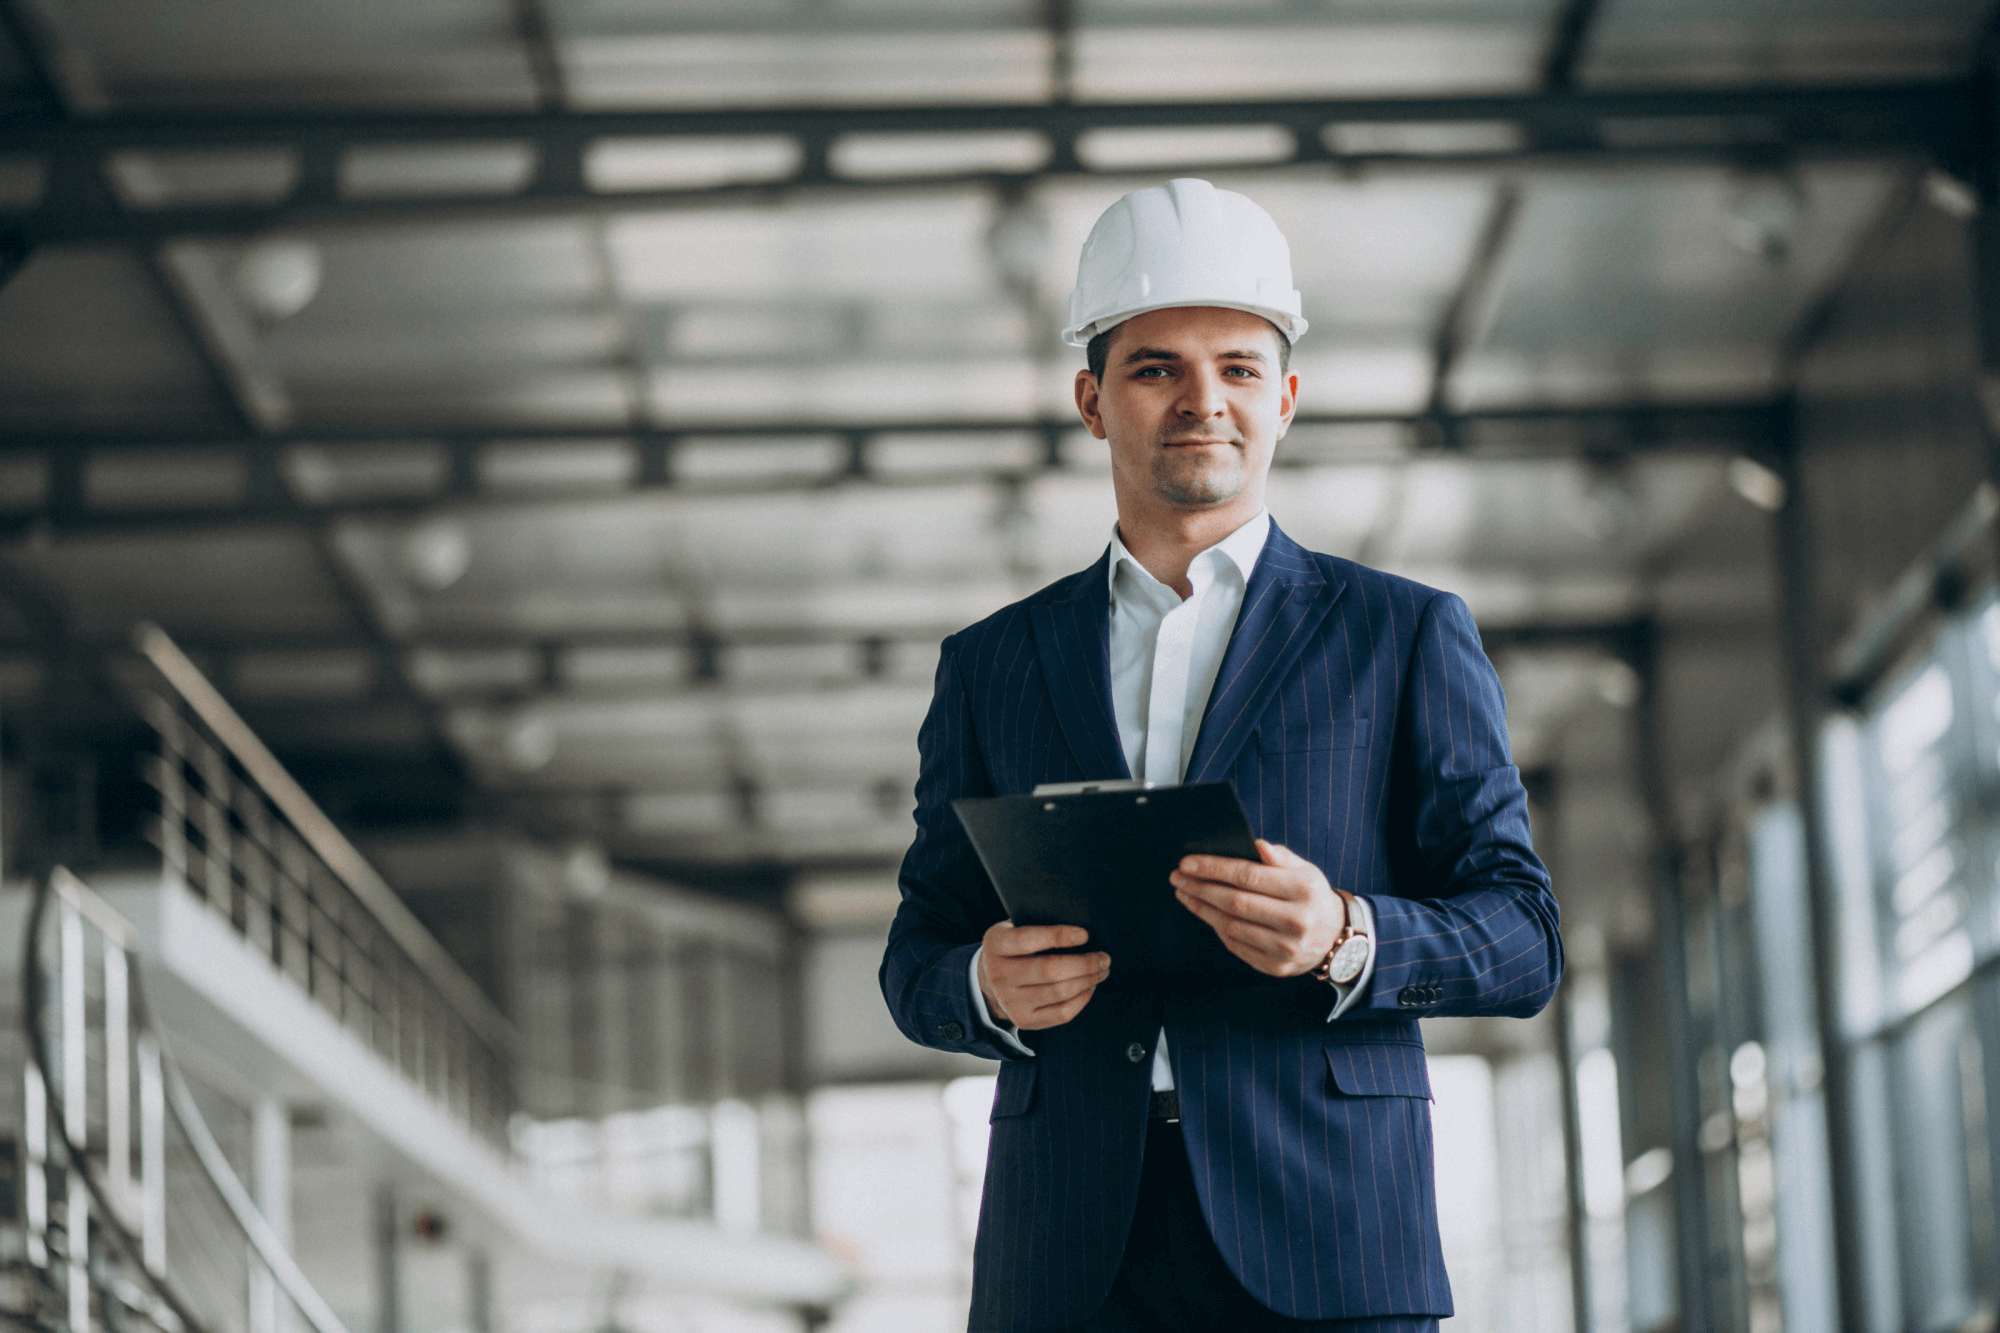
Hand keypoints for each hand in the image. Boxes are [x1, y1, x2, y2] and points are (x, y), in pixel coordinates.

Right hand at [978, 922, 1110, 1030]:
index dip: (1058, 936)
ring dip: (1088, 980)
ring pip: (1060, 992)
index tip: (1085, 934)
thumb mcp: (1014, 928)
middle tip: (1104, 957)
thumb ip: (1038, 925)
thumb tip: (1081, 932)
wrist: (991, 979)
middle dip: (1085, 963)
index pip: (1026, 940)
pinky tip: (1089, 987)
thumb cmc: (1014, 947)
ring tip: (1101, 970)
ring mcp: (1010, 1001)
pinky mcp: (1024, 1020)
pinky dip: (1083, 999)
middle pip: (1049, 970)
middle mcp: (999, 975)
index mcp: (995, 945)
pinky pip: (1062, 1013)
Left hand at [1171, 839, 1343, 977]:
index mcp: (1304, 889)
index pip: (1248, 875)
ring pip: (1232, 926)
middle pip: (1235, 902)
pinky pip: (1236, 946)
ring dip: (1202, 908)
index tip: (1187, 863)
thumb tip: (1255, 846)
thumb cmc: (1312, 897)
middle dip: (1200, 887)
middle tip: (1177, 877)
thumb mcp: (1305, 870)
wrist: (1336, 938)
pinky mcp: (1276, 966)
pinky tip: (1204, 913)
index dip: (1213, 868)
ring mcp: (1286, 947)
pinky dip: (1216, 927)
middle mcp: (1296, 920)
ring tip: (1185, 893)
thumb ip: (1280, 857)